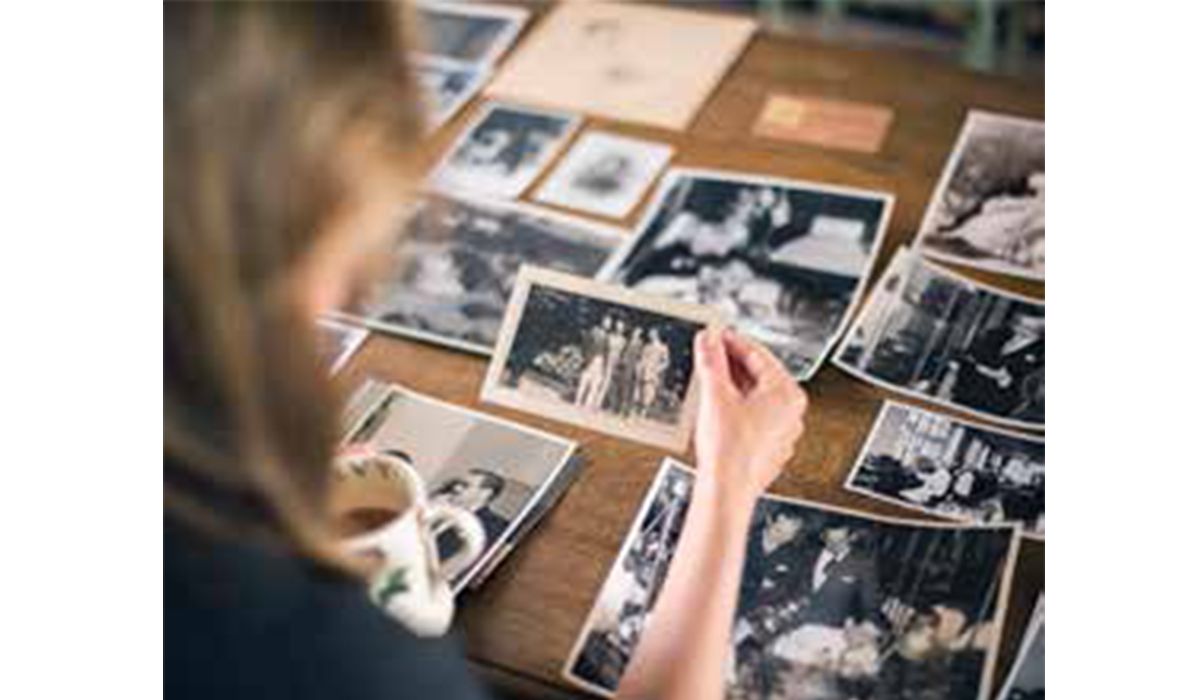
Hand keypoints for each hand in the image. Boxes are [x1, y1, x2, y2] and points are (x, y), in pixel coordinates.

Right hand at [691, 327, 807, 510]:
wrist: (727, 491)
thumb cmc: (731, 452)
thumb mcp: (716, 396)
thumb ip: (712, 362)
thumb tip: (709, 340)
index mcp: (787, 394)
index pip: (758, 355)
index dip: (732, 341)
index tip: (715, 335)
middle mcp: (791, 412)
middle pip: (759, 376)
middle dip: (731, 364)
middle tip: (709, 353)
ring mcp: (782, 432)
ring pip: (756, 397)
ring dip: (732, 386)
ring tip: (709, 379)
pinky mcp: (769, 448)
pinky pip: (753, 417)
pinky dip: (735, 407)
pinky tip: (716, 408)